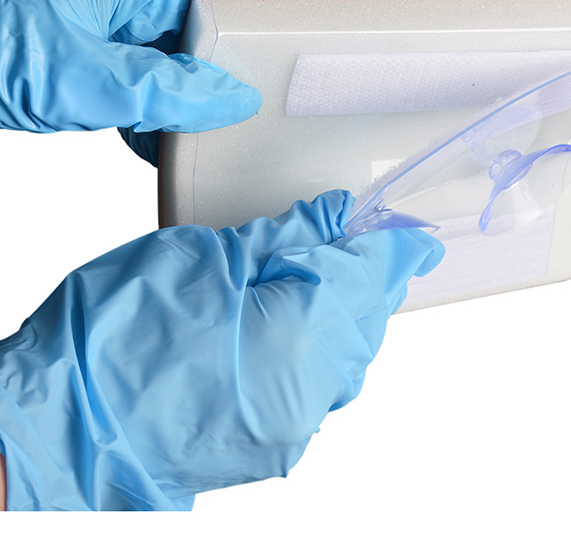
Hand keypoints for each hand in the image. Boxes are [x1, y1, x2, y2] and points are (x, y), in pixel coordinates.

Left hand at [0, 0, 261, 163]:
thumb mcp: (83, 83)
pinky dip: (131, 73)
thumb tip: (233, 98)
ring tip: (167, 127)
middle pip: (188, 9)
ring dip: (163, 78)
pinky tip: (134, 119)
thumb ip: (170, 93)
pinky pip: (121, 31)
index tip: (267, 76)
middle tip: (215, 118)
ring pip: (155, 27)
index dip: (248, 32)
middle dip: (201, 68)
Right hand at [0, 190, 443, 510]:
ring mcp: (296, 425)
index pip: (372, 276)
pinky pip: (325, 389)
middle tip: (367, 246)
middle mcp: (311, 387)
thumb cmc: (117, 336)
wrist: (61, 428)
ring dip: (352, 315)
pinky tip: (302, 327)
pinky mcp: (276, 446)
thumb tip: (335, 217)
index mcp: (300, 329)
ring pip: (353, 358)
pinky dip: (326, 351)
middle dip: (374, 279)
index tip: (416, 235)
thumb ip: (283, 238)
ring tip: (333, 280)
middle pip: (370, 319)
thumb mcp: (202, 257)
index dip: (398, 249)